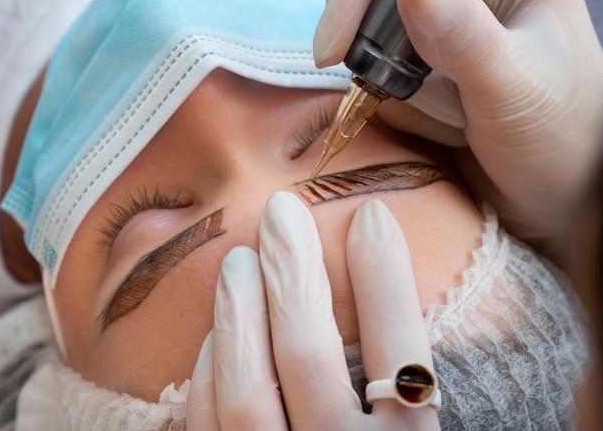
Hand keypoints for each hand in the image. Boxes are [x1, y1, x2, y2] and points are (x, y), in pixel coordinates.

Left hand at [185, 191, 439, 429]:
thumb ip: (411, 393)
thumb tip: (395, 296)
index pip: (403, 355)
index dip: (386, 277)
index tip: (372, 216)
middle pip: (308, 355)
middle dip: (292, 271)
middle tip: (282, 212)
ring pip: (248, 390)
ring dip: (239, 313)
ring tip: (238, 261)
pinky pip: (210, 428)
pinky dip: (209, 375)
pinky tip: (215, 337)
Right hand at [313, 0, 602, 249]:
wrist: (556, 194)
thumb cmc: (560, 139)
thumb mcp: (513, 90)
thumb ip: (465, 41)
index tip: (336, 47)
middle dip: (384, 52)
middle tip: (408, 94)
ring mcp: (450, 32)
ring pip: (379, 44)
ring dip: (403, 91)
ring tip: (457, 120)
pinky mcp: (433, 67)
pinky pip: (385, 78)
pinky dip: (401, 108)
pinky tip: (448, 126)